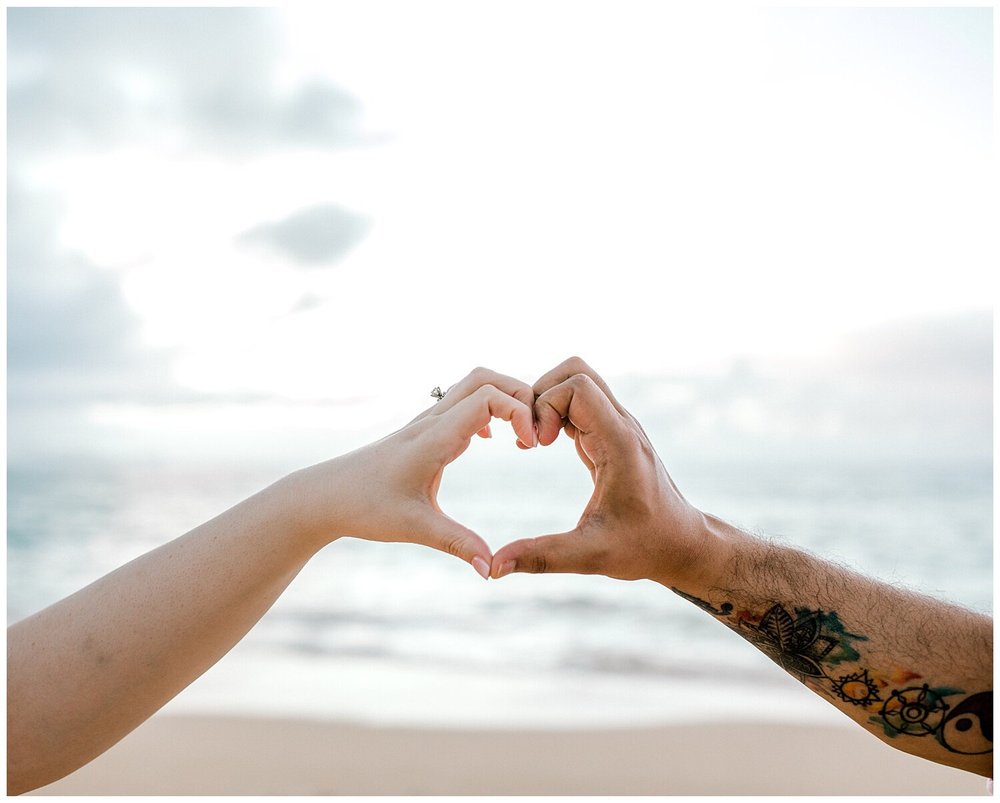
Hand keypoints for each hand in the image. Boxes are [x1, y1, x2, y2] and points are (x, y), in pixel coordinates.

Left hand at [283, 368, 536, 578]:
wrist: (326, 495)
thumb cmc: (365, 507)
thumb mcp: (415, 528)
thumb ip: (457, 544)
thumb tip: (492, 569)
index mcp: (434, 437)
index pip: (487, 397)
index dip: (518, 412)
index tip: (531, 445)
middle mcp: (432, 421)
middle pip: (486, 378)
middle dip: (520, 395)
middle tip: (537, 434)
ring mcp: (428, 422)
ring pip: (474, 385)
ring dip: (505, 399)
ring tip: (522, 436)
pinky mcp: (425, 431)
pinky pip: (463, 402)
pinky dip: (488, 410)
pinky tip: (491, 440)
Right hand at [490, 357, 727, 586]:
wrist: (681, 543)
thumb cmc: (644, 547)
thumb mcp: (591, 556)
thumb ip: (542, 557)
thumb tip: (494, 569)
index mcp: (618, 442)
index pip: (577, 386)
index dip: (546, 407)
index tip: (537, 447)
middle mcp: (621, 425)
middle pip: (576, 372)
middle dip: (542, 395)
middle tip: (532, 437)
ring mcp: (618, 426)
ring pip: (577, 383)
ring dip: (548, 403)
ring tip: (536, 442)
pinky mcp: (612, 435)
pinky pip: (579, 404)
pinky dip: (556, 415)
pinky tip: (545, 446)